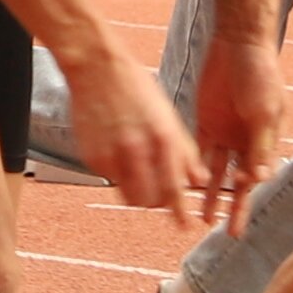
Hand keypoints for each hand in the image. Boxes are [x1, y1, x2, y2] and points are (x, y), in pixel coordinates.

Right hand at [70, 51, 204, 219]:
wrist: (96, 68)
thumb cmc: (136, 88)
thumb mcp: (169, 117)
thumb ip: (185, 152)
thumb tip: (200, 180)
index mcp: (163, 138)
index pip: (174, 188)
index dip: (180, 211)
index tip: (184, 225)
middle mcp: (137, 149)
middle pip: (149, 200)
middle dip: (157, 203)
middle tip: (160, 196)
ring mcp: (112, 154)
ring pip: (128, 195)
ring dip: (137, 193)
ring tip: (140, 174)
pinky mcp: (92, 156)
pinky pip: (110, 178)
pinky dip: (118, 173)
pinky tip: (119, 150)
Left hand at [186, 25, 283, 220]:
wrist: (238, 44)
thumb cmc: (260, 75)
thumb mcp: (263, 111)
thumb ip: (259, 143)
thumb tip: (259, 178)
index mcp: (266, 140)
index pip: (257, 176)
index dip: (247, 195)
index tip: (238, 217)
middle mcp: (247, 142)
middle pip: (238, 182)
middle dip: (233, 208)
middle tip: (228, 233)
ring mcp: (226, 134)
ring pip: (217, 172)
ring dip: (211, 194)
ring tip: (202, 218)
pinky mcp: (206, 123)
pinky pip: (198, 152)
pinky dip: (193, 169)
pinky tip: (186, 186)